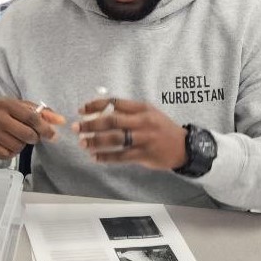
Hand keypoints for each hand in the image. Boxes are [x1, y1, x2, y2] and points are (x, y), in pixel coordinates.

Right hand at [0, 98, 65, 160]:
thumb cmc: (3, 111)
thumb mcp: (20, 106)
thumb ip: (42, 112)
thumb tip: (61, 121)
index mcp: (7, 104)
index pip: (31, 117)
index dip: (44, 127)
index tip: (52, 134)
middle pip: (26, 134)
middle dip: (34, 137)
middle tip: (32, 135)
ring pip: (18, 146)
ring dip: (22, 144)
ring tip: (16, 137)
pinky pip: (8, 155)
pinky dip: (12, 152)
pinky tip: (8, 143)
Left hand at [72, 98, 186, 168]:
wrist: (184, 147)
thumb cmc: (161, 128)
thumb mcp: (148, 113)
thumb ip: (128, 112)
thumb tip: (100, 112)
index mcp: (142, 108)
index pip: (115, 103)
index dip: (96, 105)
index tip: (82, 109)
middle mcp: (143, 122)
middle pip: (112, 121)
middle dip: (91, 124)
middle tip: (76, 127)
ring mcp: (144, 138)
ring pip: (115, 139)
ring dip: (96, 141)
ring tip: (83, 143)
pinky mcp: (145, 154)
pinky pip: (122, 156)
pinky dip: (107, 157)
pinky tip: (95, 157)